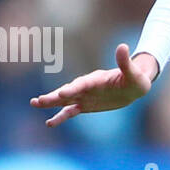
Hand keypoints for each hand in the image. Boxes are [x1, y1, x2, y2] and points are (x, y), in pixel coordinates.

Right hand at [30, 44, 157, 127]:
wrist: (133, 87)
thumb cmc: (135, 79)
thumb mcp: (133, 72)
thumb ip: (125, 62)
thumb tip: (123, 47)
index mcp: (96, 79)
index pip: (82, 84)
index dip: (73, 88)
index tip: (62, 93)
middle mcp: (87, 87)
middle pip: (68, 91)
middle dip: (54, 96)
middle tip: (39, 101)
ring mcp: (84, 96)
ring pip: (64, 101)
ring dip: (51, 103)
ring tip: (35, 103)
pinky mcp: (85, 105)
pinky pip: (70, 112)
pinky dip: (60, 117)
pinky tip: (49, 123)